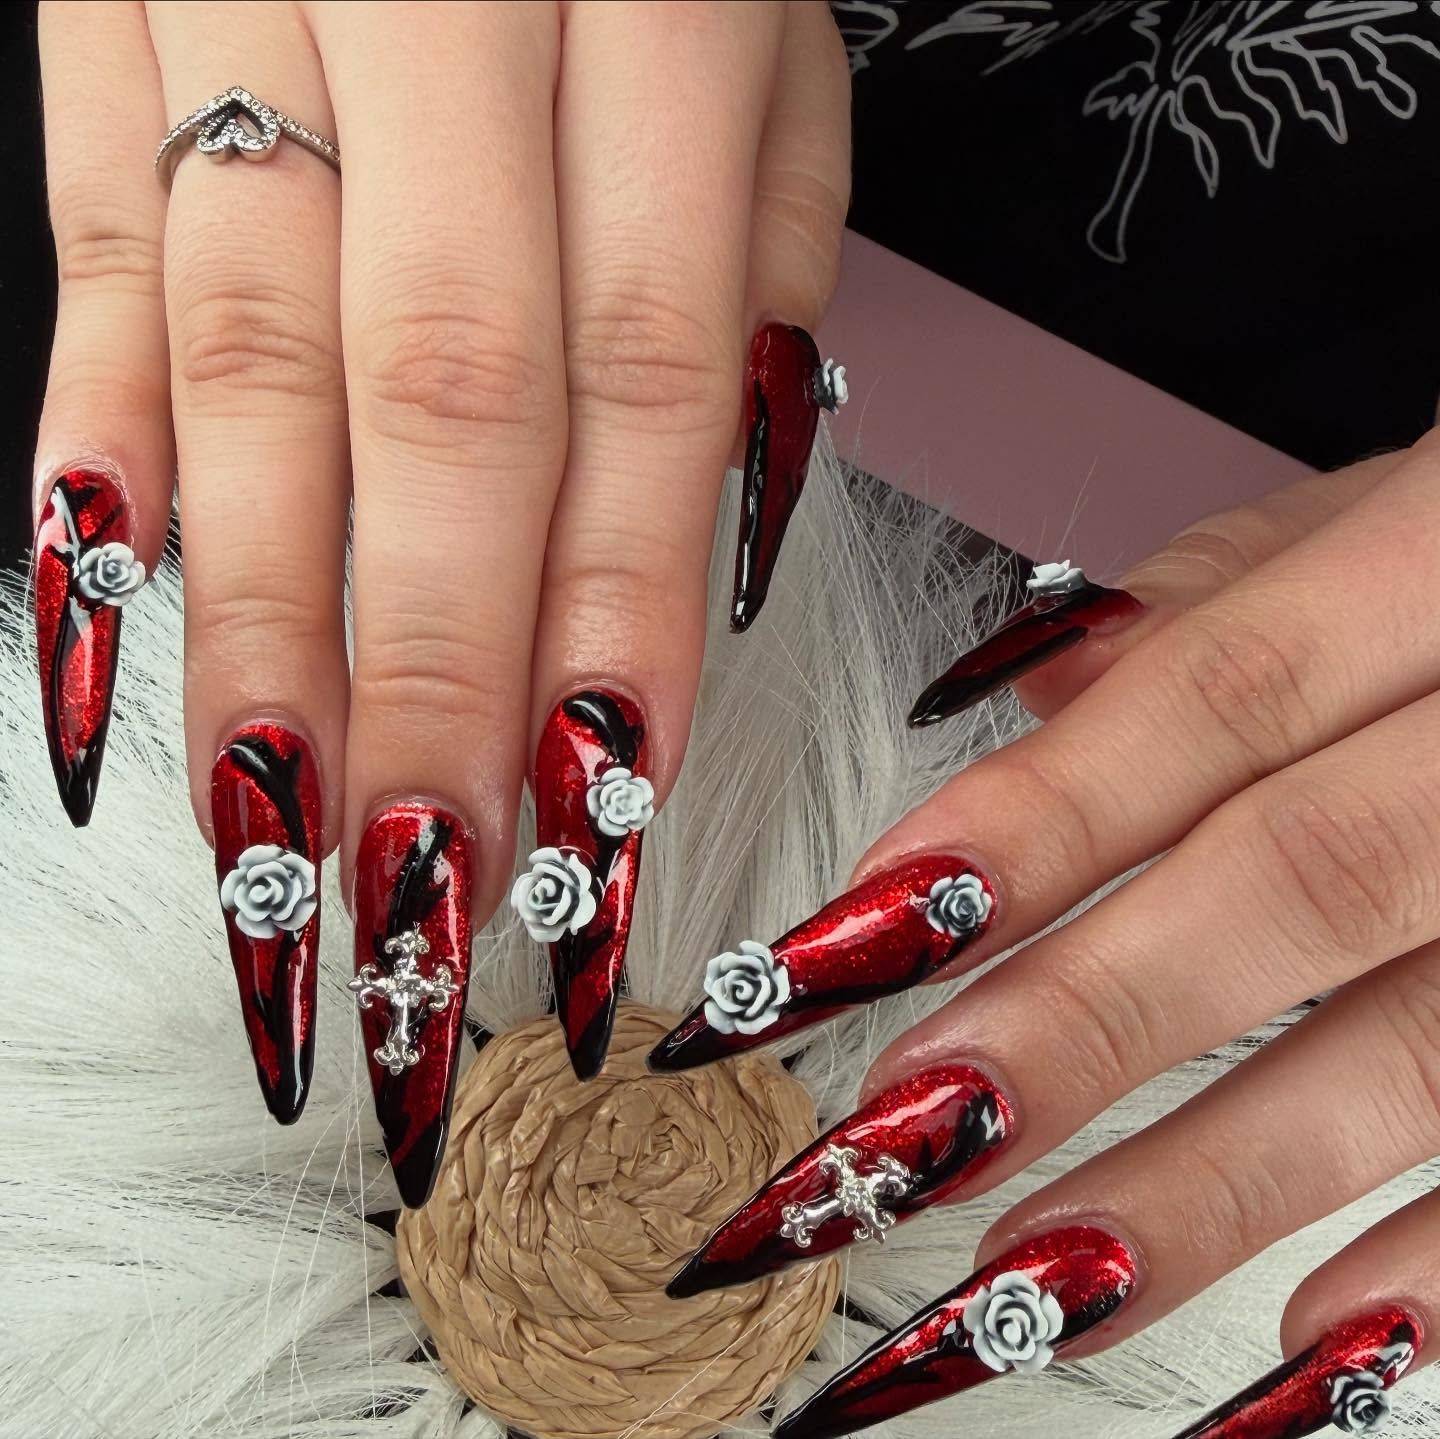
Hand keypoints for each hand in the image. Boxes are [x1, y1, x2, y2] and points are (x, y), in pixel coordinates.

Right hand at [31, 0, 848, 1199]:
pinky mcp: (101, 18)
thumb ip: (764, 264)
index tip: (603, 797)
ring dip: (265, 623)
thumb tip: (733, 519)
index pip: (642, 372)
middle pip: (441, 403)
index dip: (618, 602)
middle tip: (429, 895)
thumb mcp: (769, 35)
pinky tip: (113, 614)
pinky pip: (96, 254)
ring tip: (274, 836)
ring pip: (250, 358)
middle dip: (430, 674)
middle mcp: (441, 6)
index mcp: (655, 0)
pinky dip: (102, 442)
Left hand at [655, 438, 1439, 1436]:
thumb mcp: (1401, 511)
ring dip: (1209, 1181)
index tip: (858, 934)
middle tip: (896, 1138)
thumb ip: (1227, 601)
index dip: (1034, 820)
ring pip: (1421, 1047)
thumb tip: (1024, 697)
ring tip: (1024, 1286)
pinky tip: (1306, 1346)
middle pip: (1296, 880)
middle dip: (1079, 1019)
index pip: (1215, 695)